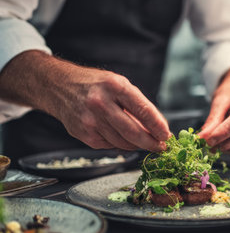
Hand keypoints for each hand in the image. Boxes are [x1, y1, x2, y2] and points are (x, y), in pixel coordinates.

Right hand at [0, 51, 169, 150]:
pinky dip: (121, 144)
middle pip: (133, 132)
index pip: (143, 110)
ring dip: (138, 145)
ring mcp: (90, 120)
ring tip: (146, 143)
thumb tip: (157, 129)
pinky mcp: (83, 134)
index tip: (167, 135)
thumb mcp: (119, 85)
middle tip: (161, 147)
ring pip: (122, 142)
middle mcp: (101, 103)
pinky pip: (110, 145)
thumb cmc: (96, 85)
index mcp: (114, 86)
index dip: (158, 126)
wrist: (59, 87)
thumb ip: (138, 105)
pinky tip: (123, 138)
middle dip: (151, 143)